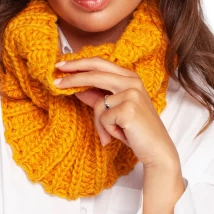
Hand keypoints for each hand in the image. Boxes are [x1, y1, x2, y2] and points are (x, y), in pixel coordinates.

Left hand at [53, 57, 178, 167]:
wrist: (157, 149)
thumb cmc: (136, 130)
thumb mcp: (115, 111)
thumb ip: (98, 98)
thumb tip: (78, 89)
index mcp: (130, 77)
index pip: (100, 63)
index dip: (79, 63)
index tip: (61, 65)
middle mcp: (132, 82)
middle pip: (95, 74)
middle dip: (73, 78)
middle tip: (55, 82)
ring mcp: (131, 94)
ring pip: (98, 104)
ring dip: (101, 123)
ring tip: (113, 133)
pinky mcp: (128, 109)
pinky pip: (103, 118)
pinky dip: (108, 130)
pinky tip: (123, 134)